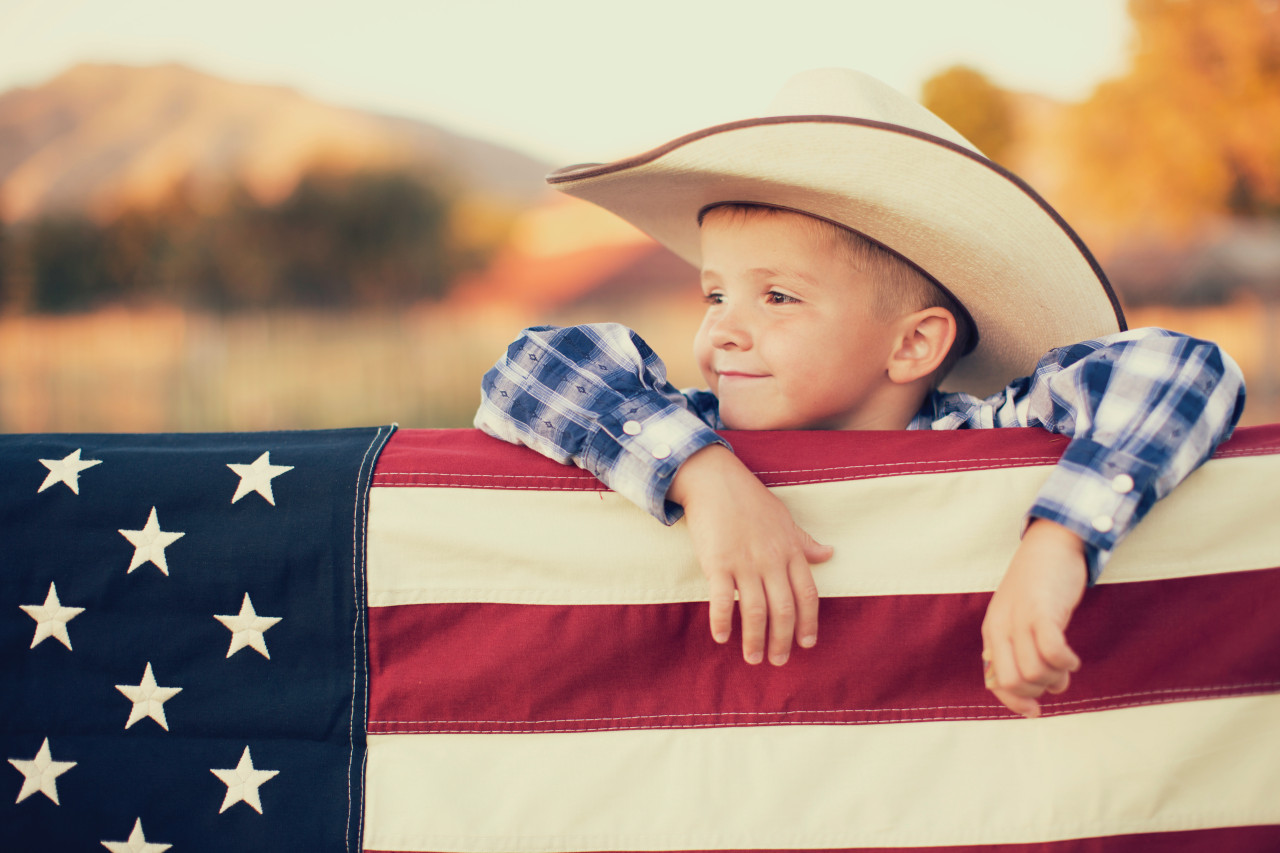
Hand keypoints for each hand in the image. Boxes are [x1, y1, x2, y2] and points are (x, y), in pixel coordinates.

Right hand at [668, 444, 832, 665]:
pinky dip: (723, 622)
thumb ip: (805, 542)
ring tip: (753, 658)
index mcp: (791, 551)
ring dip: (755, 639)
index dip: (808, 623)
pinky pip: (723, 600)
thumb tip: (829, 554)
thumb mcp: (785, 519)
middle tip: (778, 661)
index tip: (806, 644)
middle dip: (782, 641)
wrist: (715, 480)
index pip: (807, 595)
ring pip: (756, 611)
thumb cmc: (750, 500)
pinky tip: (723, 637)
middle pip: (783, 610)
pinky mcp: (718, 563)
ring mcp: (745, 563)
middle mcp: (772, 561)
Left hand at [981, 518, 1086, 717]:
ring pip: (1034, 671)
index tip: (1035, 711)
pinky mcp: (1042, 610)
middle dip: (1039, 690)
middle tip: (1057, 678)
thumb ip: (1020, 649)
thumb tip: (1035, 688)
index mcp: (992, 632)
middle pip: (1013, 682)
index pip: (993, 681)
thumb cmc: (1040, 586)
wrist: (1051, 543)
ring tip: (1066, 665)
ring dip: (1056, 677)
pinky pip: (1051, 651)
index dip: (1014, 702)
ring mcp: (1020, 618)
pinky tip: (1073, 659)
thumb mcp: (1020, 619)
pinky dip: (1065, 663)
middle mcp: (1001, 627)